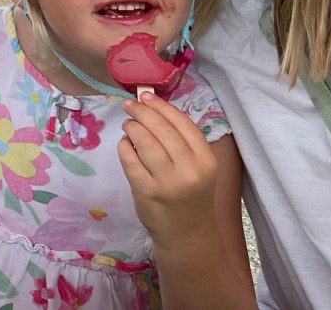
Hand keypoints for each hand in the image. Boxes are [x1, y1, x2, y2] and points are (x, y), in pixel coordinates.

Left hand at [117, 92, 217, 245]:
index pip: (182, 123)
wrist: (187, 234)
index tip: (146, 96)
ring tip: (128, 125)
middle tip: (130, 106)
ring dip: (132, 127)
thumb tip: (153, 106)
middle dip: (142, 112)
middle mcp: (190, 170)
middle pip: (162, 129)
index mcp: (206, 161)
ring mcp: (167, 182)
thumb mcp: (198, 168)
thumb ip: (182, 141)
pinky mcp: (146, 192)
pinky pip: (130, 160)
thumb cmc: (190, 194)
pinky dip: (124, 146)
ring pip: (145, 142)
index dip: (162, 106)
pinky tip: (125, 145)